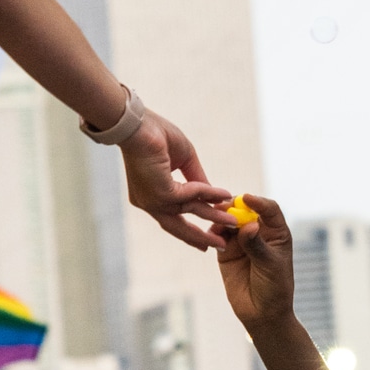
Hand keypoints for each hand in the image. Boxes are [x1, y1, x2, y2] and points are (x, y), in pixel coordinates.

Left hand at [121, 110, 231, 250]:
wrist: (137, 123)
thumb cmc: (155, 134)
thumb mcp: (184, 159)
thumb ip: (197, 180)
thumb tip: (214, 197)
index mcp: (150, 195)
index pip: (172, 217)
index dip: (191, 228)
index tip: (207, 238)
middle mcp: (149, 202)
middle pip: (177, 227)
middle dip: (199, 237)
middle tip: (218, 246)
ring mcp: (153, 200)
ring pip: (189, 211)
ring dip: (213, 216)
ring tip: (232, 222)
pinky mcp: (161, 194)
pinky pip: (191, 196)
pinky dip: (208, 195)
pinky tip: (224, 195)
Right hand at [215, 193, 295, 334]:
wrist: (262, 313)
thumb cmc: (275, 288)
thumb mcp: (270, 265)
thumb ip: (257, 245)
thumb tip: (249, 225)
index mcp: (277, 232)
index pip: (269, 209)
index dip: (258, 202)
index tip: (246, 198)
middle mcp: (258, 231)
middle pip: (245, 210)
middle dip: (234, 206)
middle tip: (222, 206)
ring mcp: (241, 240)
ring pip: (228, 220)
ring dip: (221, 218)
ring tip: (216, 223)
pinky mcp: (225, 250)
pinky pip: (217, 235)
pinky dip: (212, 232)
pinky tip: (212, 237)